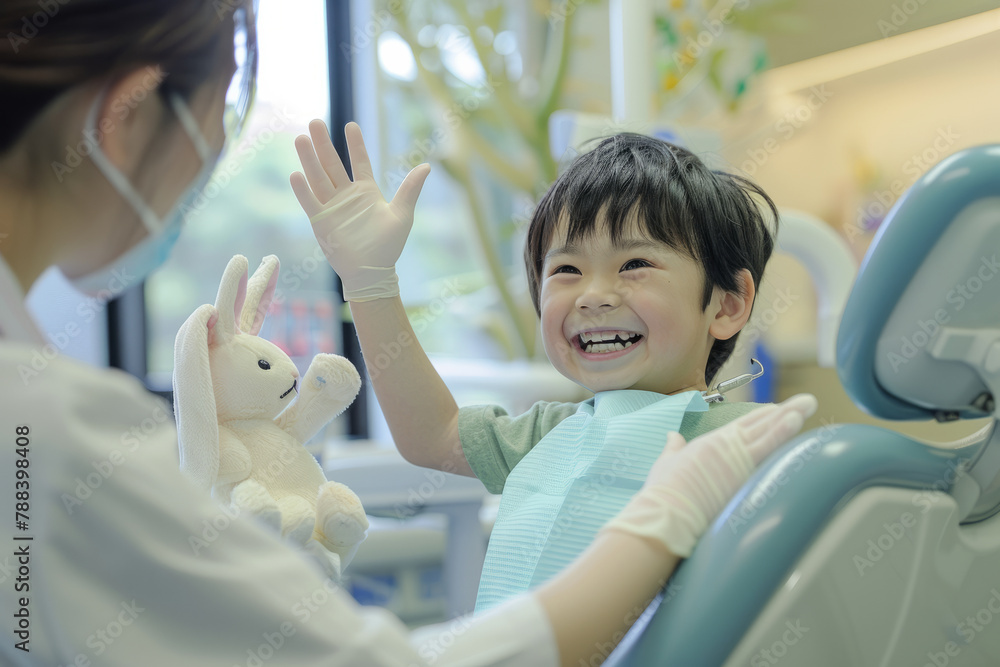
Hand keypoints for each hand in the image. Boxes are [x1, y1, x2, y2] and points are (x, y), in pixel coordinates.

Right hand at [290, 120, 430, 301]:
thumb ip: (410, 189)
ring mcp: (332, 207)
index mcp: (366, 191)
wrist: (373, 272)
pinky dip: (303, 190)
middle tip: (315, 121)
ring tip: (301, 138)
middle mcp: (347, 195)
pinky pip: (310, 203)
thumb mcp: (402, 214)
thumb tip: (426, 165)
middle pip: (332, 164)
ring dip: (309, 159)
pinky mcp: (321, 222)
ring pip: (318, 178)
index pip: (360, 162)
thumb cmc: (388, 246)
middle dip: (324, 144)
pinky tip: (295, 174)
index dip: (355, 144)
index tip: (351, 125)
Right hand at [602, 393, 817, 556]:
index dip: (763, 416)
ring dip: (789, 421)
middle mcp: (729, 448)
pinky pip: (769, 454)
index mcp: (712, 442)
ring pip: (770, 436)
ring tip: (807, 407)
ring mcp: (740, 462)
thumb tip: (673, 437)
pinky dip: (782, 438)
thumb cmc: (665, 490)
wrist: (670, 513)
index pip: (744, 424)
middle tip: (807, 402)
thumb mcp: (667, 462)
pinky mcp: (746, 478)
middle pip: (762, 426)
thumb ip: (674, 447)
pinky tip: (795, 429)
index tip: (779, 408)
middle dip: (786, 413)